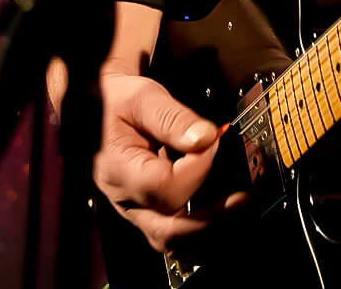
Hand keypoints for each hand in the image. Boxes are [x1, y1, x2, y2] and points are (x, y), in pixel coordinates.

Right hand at [93, 71, 236, 250]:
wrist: (98, 108)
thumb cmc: (117, 103)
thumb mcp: (143, 98)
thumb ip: (174, 119)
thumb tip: (206, 138)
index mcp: (119, 171)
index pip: (164, 187)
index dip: (197, 167)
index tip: (211, 139)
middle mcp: (125, 199)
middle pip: (168, 231)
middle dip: (211, 222)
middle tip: (243, 202)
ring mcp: (135, 209)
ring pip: (171, 241)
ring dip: (207, 234)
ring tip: (238, 212)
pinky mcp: (147, 210)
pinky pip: (173, 233)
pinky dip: (199, 232)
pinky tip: (223, 217)